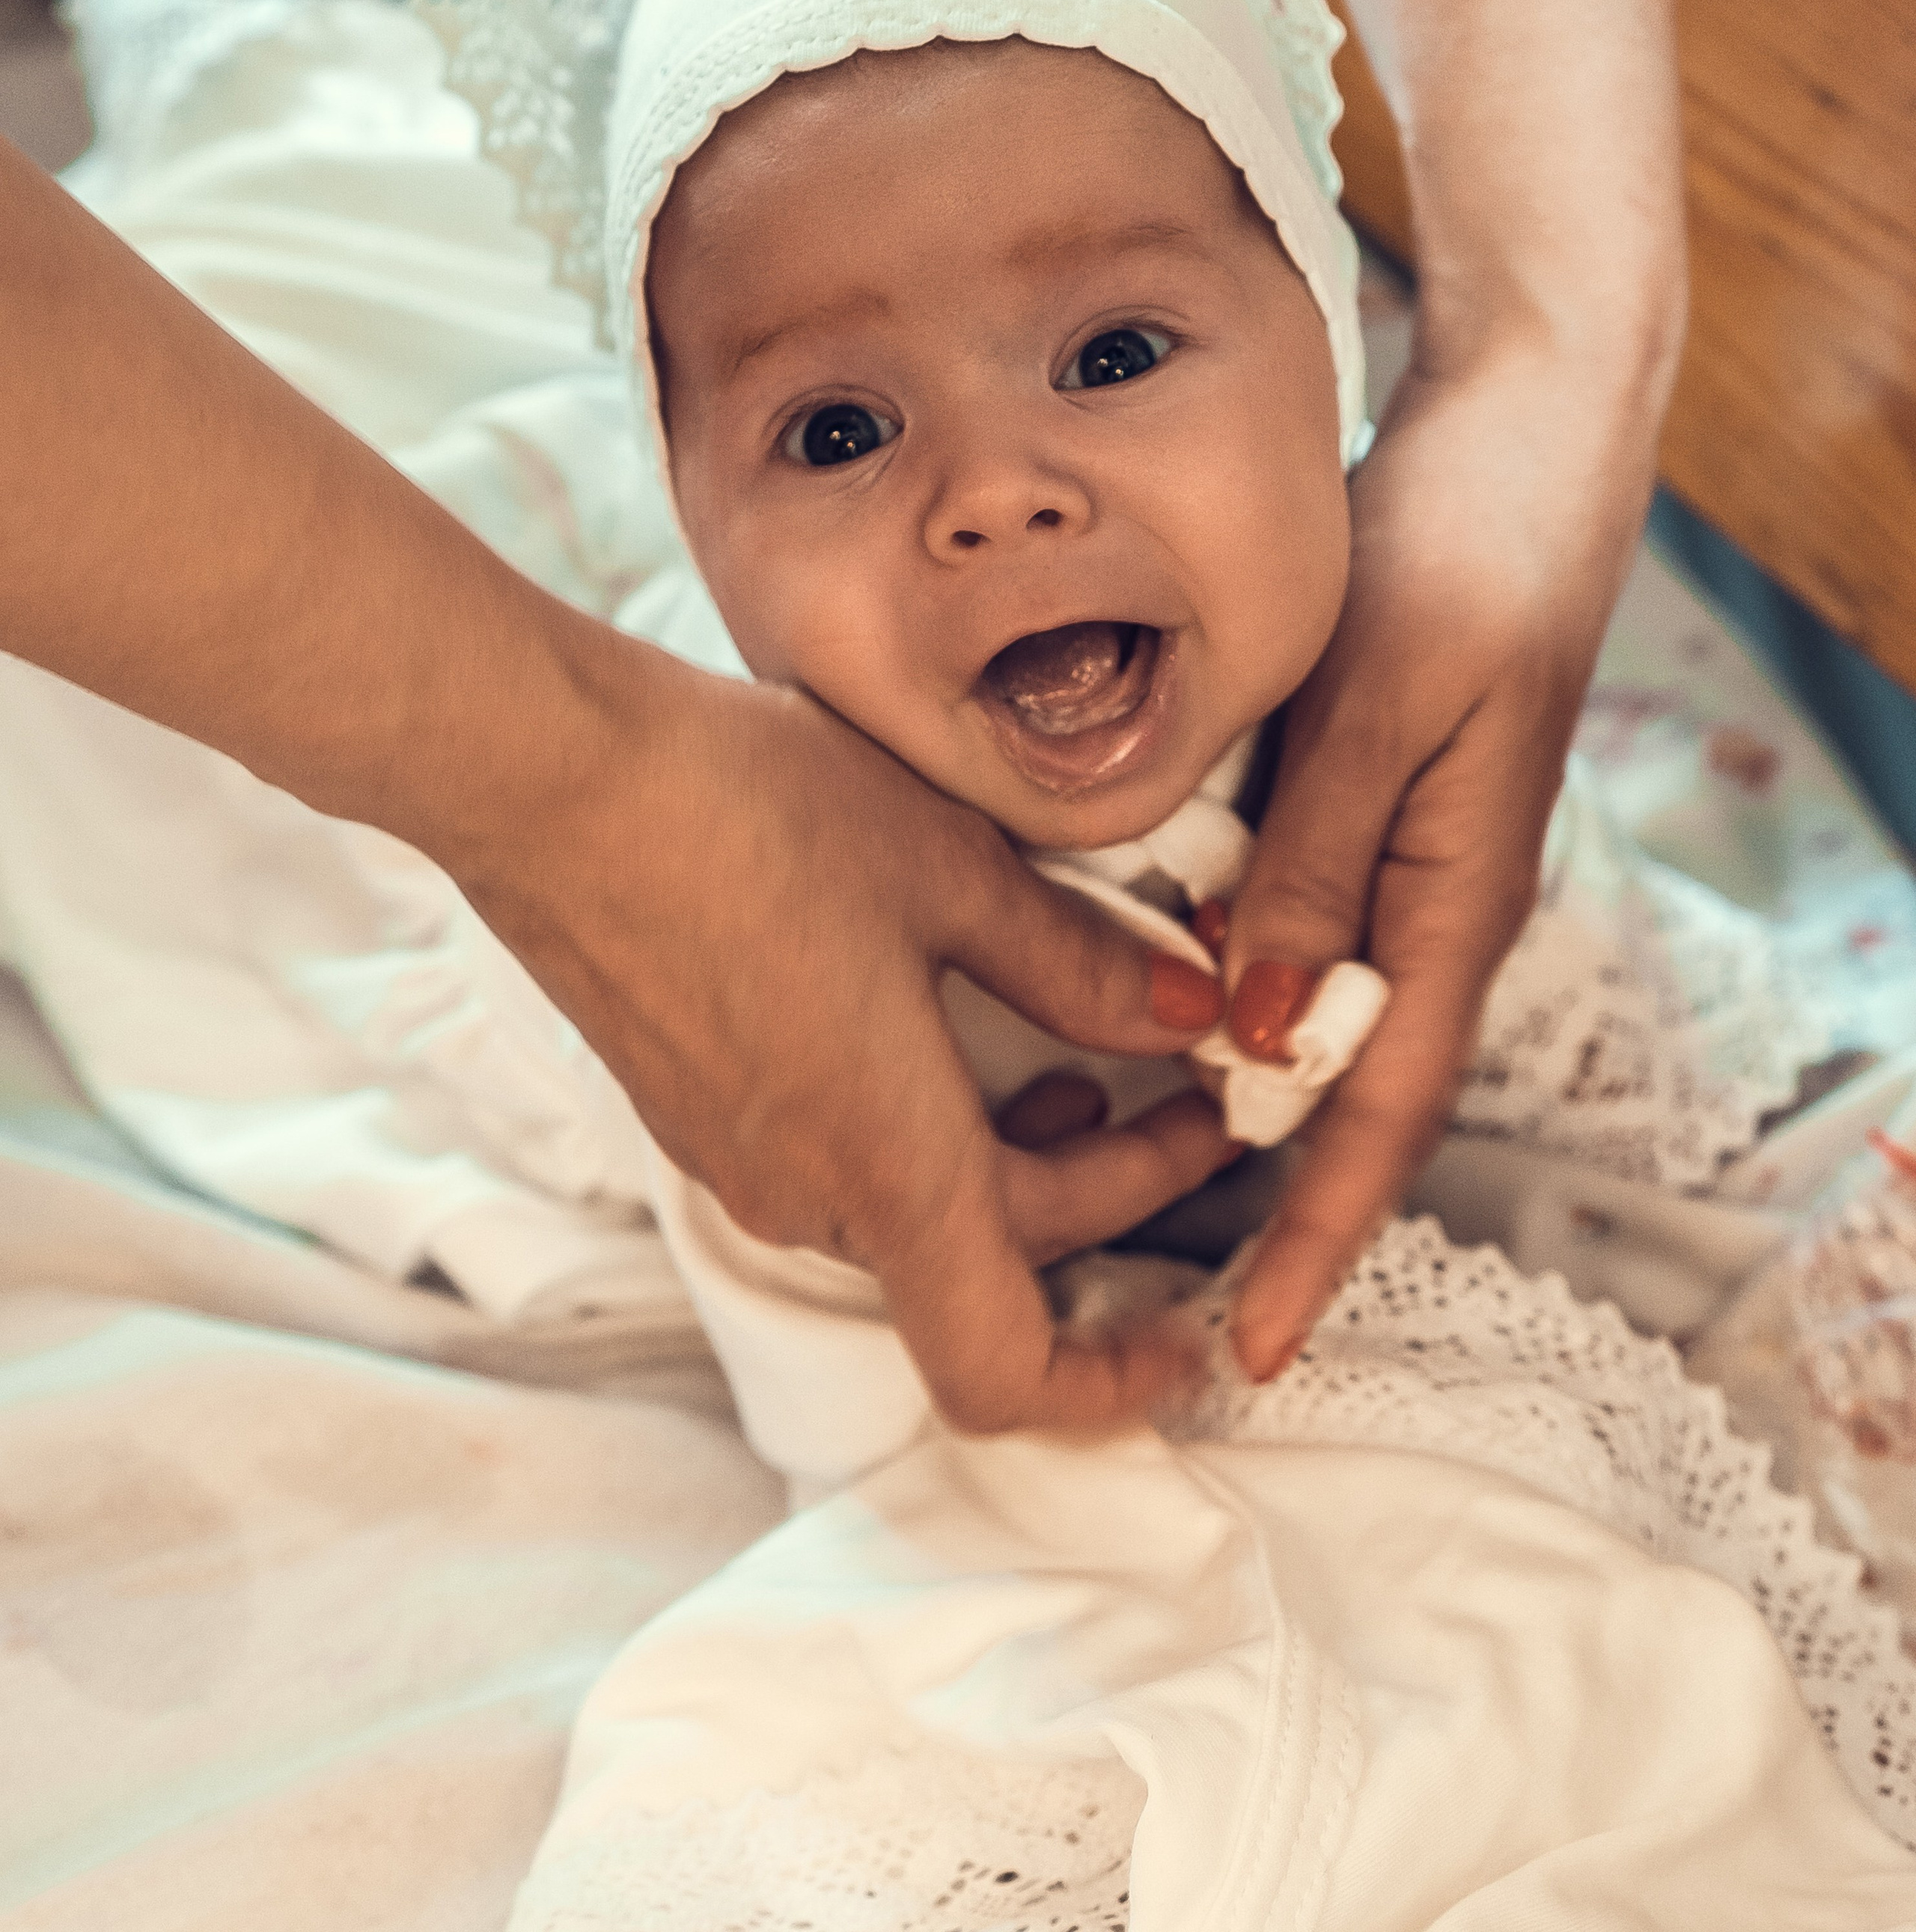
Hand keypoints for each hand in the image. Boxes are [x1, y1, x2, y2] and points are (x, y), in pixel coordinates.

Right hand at [454, 642, 1234, 1433]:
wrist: (553, 777)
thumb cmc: (751, 811)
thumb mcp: (953, 869)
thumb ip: (1081, 963)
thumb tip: (1185, 1011)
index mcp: (889, 1168)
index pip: (1007, 1371)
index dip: (1113, 1382)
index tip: (1190, 1327)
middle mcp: (808, 1194)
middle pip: (991, 1269)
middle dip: (1111, 1197)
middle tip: (1193, 1097)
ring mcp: (742, 1158)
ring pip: (919, 1214)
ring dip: (1020, 1164)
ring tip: (1090, 1062)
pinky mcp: (702, 1107)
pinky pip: (845, 1167)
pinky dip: (935, 1131)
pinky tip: (957, 1024)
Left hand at [1218, 326, 1672, 1378]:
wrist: (1520, 445)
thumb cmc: (1466, 556)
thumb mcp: (1384, 702)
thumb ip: (1316, 862)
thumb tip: (1251, 1026)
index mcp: (1457, 900)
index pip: (1384, 1110)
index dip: (1317, 1234)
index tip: (1256, 1347)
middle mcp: (1427, 903)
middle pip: (1340, 1086)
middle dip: (1260, 1195)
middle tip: (1152, 1292)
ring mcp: (1393, 858)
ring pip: (1299, 1010)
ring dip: (1221, 1093)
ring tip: (1112, 1177)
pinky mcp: (1350, 805)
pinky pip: (1278, 923)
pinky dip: (1208, 974)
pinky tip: (1127, 997)